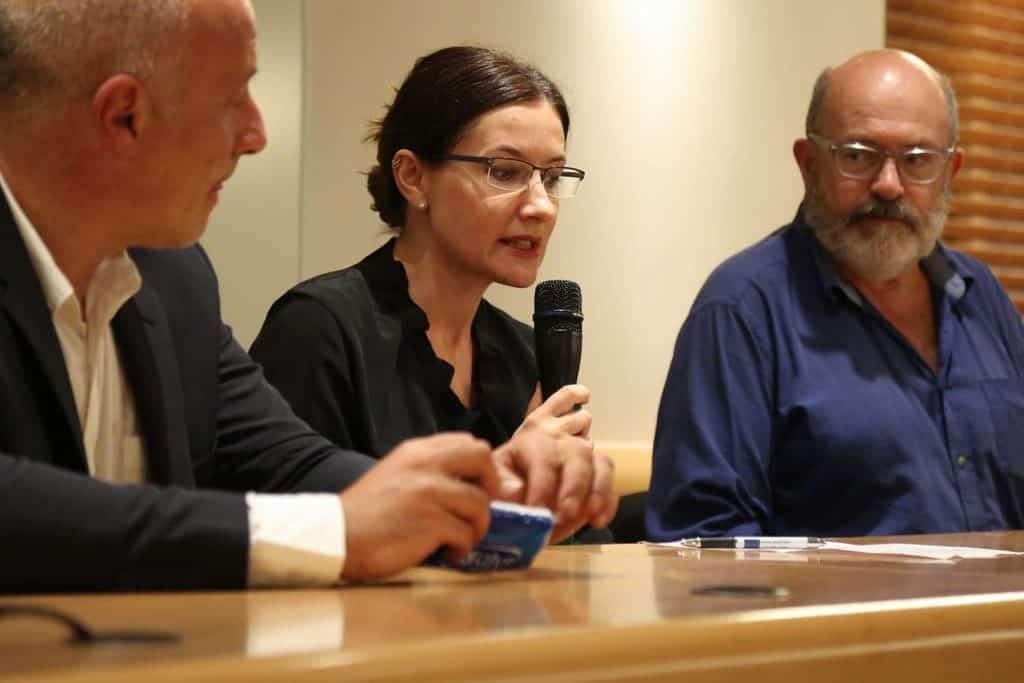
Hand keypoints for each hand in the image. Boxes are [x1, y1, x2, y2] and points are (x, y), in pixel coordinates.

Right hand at [339, 433, 498, 580]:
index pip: (469, 442)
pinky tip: (449, 553)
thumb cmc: (366, 512)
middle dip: (491, 486)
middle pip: (483, 459)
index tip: (477, 487)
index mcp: (418, 451)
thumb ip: (429, 471)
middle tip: (480, 509)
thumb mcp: (397, 474)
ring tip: (460, 540)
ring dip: (477, 527)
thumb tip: (471, 483)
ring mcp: (430, 493)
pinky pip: (466, 533)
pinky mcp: (430, 522)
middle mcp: (426, 465)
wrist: (336, 536)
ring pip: (480, 504)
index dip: (482, 466)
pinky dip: (463, 547)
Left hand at [493, 384, 618, 542]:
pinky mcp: (597, 470)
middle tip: (567, 512)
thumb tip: (520, 496)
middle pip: (576, 453)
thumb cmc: (503, 483)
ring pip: (600, 461)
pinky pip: (610, 482)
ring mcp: (582, 452)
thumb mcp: (495, 483)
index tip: (538, 510)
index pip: (541, 457)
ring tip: (592, 516)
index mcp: (530, 439)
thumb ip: (503, 489)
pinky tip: (599, 521)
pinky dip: (609, 500)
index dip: (541, 484)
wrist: (517, 484)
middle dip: (574, 484)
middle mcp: (561, 439)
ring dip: (599, 489)